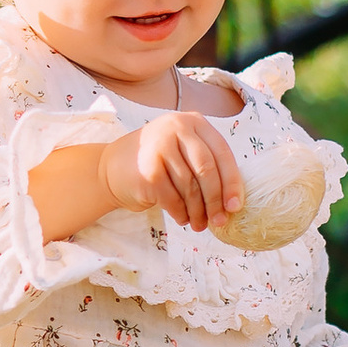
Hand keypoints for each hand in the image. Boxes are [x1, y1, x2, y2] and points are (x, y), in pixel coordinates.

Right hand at [102, 107, 244, 231]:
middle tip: (219, 221)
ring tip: (199, 224)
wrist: (111, 167)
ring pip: (190, 187)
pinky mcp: (148, 170)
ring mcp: (160, 147)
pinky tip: (182, 219)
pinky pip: (173, 198)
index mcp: (193, 122)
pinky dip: (181, 213)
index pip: (222, 153)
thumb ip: (206, 163)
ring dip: (198, 211)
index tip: (236, 206)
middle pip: (207, 170)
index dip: (232, 182)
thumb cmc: (156, 163)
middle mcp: (176, 129)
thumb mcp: (183, 150)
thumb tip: (234, 199)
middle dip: (216, 200)